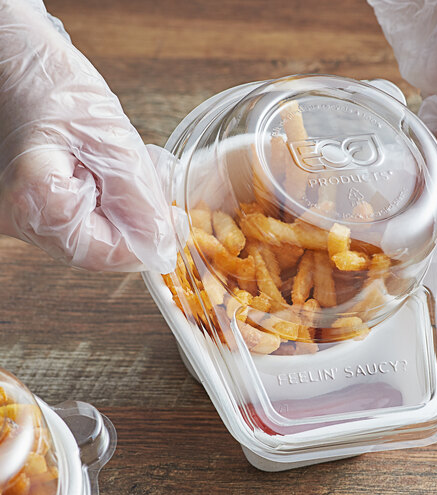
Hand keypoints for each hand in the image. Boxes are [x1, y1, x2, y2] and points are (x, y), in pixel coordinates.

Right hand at [0, 1, 175, 271]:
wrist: (12, 55)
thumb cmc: (50, 83)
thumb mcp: (111, 139)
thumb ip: (139, 199)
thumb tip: (162, 245)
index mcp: (36, 201)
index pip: (103, 253)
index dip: (147, 244)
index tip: (177, 225)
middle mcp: (21, 217)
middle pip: (98, 245)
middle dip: (139, 221)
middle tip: (161, 186)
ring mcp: (23, 212)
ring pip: (94, 230)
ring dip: (129, 205)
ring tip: (144, 166)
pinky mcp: (34, 202)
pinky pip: (82, 214)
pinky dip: (111, 195)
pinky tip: (121, 165)